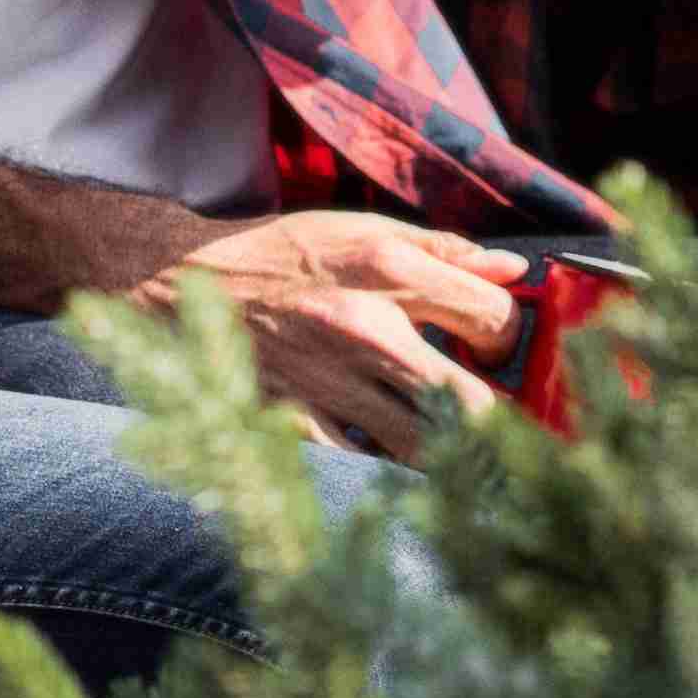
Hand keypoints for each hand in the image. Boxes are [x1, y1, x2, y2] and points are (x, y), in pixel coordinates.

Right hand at [143, 208, 524, 455]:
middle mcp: (364, 329)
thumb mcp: (362, 230)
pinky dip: (383, 467)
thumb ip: (444, 251)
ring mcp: (328, 385)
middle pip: (472, 402)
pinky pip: (361, 467)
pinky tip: (387, 452)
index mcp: (387, 269)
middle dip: (493, 416)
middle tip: (484, 408)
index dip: (506, 338)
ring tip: (446, 435)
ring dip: (445, 450)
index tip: (490, 344)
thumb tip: (516, 270)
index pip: (492, 319)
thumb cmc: (283, 256)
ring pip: (423, 448)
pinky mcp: (294, 424)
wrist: (181, 282)